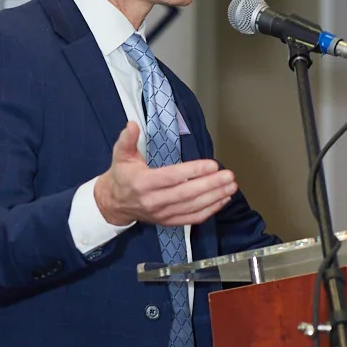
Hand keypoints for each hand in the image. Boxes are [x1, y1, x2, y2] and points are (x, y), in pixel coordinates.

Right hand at [94, 122, 236, 227]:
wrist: (115, 204)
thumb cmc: (122, 176)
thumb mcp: (120, 155)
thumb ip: (127, 140)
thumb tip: (132, 125)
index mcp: (143, 183)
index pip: (172, 177)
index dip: (193, 171)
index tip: (212, 165)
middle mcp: (153, 201)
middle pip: (187, 194)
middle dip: (211, 185)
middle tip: (229, 176)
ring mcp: (162, 214)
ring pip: (193, 207)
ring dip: (215, 197)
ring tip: (231, 186)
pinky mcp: (169, 222)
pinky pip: (192, 218)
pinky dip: (210, 210)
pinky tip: (223, 200)